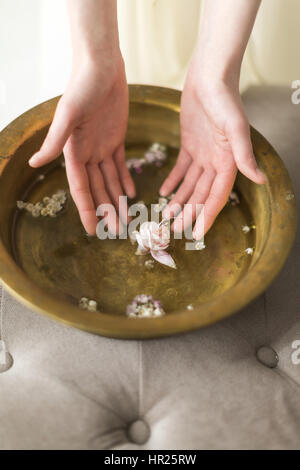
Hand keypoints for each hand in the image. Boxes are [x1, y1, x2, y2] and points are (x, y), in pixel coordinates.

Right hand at [29, 54, 134, 234]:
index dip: (86, 209)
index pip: (81, 188)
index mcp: (73, 151)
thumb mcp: (68, 115)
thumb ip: (54, 141)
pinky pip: (121, 165)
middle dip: (106, 210)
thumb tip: (34, 162)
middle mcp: (87, 153)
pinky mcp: (116, 138)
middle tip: (115, 231)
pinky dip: (125, 179)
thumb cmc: (82, 87)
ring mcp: (102, 146)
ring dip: (117, 198)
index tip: (93, 230)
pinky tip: (131, 193)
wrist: (102, 66)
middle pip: (97, 188)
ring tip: (126, 218)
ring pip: (110, 180)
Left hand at [160, 63, 265, 238]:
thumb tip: (260, 180)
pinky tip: (164, 192)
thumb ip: (244, 154)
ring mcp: (202, 153)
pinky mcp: (189, 144)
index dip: (207, 215)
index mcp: (228, 161)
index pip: (217, 196)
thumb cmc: (224, 98)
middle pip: (201, 194)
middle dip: (189, 212)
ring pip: (190, 185)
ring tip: (166, 216)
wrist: (209, 75)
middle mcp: (216, 161)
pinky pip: (181, 168)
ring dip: (179, 200)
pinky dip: (173, 181)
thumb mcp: (234, 127)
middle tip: (173, 230)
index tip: (197, 234)